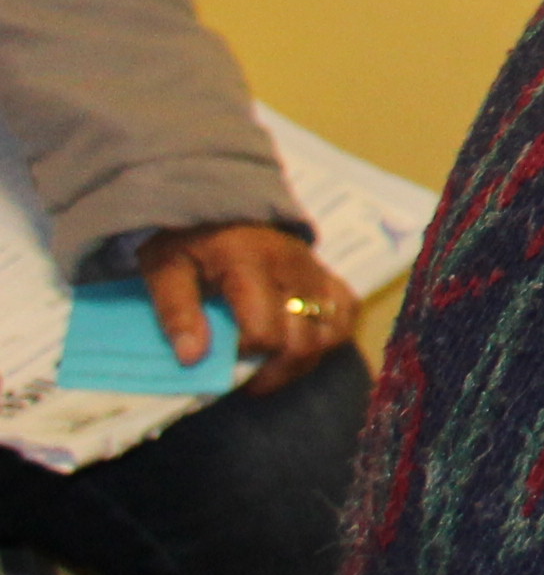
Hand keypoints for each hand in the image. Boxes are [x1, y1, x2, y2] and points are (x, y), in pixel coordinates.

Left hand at [134, 221, 354, 391]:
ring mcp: (315, 270)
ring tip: (273, 365)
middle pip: (305, 340)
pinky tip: (303, 341)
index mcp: (250, 265)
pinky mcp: (325, 273)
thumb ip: (176, 312)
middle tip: (246, 378)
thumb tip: (193, 359)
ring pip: (332, 332)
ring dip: (304, 359)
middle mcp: (293, 269)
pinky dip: (331, 333)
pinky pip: (347, 309)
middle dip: (276, 371)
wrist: (216, 196)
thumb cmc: (187, 237)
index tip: (221, 359)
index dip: (245, 357)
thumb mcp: (165, 268)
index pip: (265, 331)